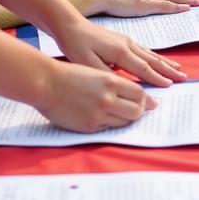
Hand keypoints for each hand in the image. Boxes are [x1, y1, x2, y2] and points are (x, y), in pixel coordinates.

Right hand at [36, 60, 154, 131]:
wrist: (47, 84)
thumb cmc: (70, 74)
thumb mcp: (96, 72)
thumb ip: (114, 83)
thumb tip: (132, 93)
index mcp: (111, 81)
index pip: (139, 93)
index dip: (146, 99)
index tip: (151, 102)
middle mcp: (108, 98)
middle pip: (137, 110)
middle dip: (141, 111)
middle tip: (141, 111)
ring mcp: (99, 114)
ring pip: (125, 121)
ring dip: (128, 119)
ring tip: (126, 116)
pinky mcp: (90, 126)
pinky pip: (109, 127)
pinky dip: (112, 124)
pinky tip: (109, 119)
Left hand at [51, 16, 186, 85]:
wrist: (69, 24)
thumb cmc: (76, 45)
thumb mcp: (88, 64)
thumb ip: (108, 75)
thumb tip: (125, 86)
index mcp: (120, 52)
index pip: (143, 69)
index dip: (157, 78)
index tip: (170, 86)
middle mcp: (127, 44)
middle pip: (152, 59)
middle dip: (167, 69)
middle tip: (183, 77)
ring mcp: (126, 40)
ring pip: (149, 53)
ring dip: (164, 61)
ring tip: (176, 67)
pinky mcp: (122, 38)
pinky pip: (143, 49)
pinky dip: (154, 55)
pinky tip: (156, 59)